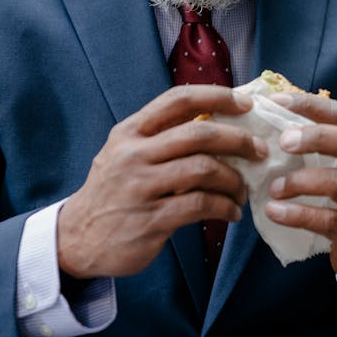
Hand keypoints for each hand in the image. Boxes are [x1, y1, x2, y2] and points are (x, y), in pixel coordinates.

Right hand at [57, 85, 266, 278]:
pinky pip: (201, 206)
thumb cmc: (113, 192)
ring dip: (234, 180)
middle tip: (259, 151)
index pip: (178, 100)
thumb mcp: (125, 155)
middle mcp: (133, 155)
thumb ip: (161, 139)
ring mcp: (141, 187)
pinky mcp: (151, 220)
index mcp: (130, 132)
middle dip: (238, 140)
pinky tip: (231, 213)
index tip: (245, 104)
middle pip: (199, 134)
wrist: (76, 239)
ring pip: (204, 170)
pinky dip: (225, 207)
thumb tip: (218, 125)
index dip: (217, 96)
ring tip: (242, 190)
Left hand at [264, 93, 336, 285]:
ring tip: (274, 187)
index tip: (276, 101)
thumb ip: (326, 151)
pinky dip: (298, 214)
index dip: (312, 106)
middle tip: (283, 142)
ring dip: (302, 181)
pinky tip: (275, 212)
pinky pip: (329, 220)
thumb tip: (275, 125)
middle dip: (318, 138)